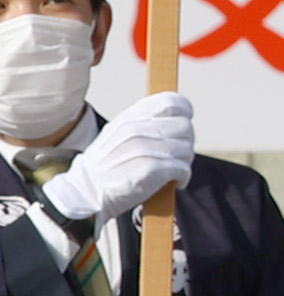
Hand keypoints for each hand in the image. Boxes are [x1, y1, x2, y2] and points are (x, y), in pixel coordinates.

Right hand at [46, 92, 193, 226]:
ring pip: (186, 149)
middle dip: (185, 142)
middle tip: (175, 156)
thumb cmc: (107, 166)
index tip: (182, 124)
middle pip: (185, 127)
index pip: (171, 102)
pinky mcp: (148, 170)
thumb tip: (179, 117)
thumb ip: (144, 123)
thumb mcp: (118, 134)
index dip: (184, 113)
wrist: (84, 193)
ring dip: (184, 162)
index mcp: (129, 117)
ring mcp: (142, 149)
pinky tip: (174, 182)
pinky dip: (183, 177)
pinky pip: (183, 169)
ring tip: (171, 170)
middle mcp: (136, 129)